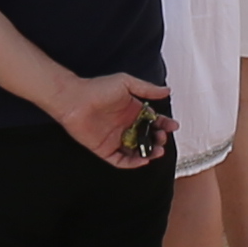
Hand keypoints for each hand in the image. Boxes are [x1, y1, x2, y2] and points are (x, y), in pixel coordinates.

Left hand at [51, 72, 169, 168]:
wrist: (74, 99)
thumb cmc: (97, 88)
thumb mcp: (126, 83)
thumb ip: (147, 89)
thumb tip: (166, 90)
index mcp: (132, 111)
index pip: (153, 121)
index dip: (164, 124)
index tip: (173, 126)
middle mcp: (125, 126)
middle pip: (147, 137)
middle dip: (158, 139)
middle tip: (162, 138)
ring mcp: (115, 138)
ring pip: (137, 151)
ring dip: (148, 152)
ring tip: (157, 150)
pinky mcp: (105, 149)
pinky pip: (121, 160)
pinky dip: (132, 163)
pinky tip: (142, 159)